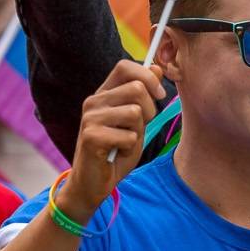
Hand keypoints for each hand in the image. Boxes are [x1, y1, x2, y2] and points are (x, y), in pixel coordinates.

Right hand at [64, 61, 165, 217]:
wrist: (93, 183)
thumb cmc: (116, 152)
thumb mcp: (136, 122)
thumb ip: (144, 96)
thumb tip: (157, 67)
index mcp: (103, 94)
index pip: (125, 67)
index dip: (148, 77)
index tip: (159, 95)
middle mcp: (94, 101)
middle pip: (136, 89)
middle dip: (149, 111)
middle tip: (137, 130)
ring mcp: (90, 118)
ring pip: (135, 113)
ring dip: (138, 132)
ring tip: (125, 143)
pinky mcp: (91, 137)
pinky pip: (129, 136)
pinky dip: (130, 149)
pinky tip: (118, 153)